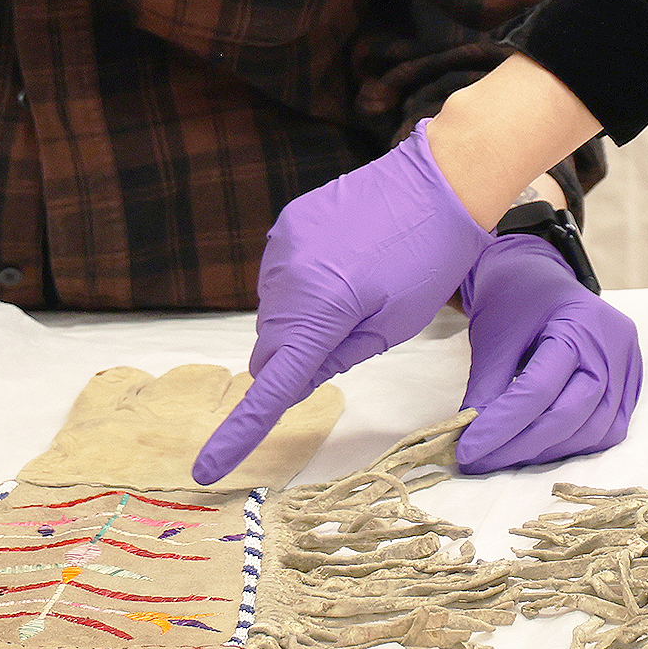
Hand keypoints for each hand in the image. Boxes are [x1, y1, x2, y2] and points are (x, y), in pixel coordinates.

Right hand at [191, 122, 492, 484]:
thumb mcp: (393, 324)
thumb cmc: (429, 259)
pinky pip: (283, 272)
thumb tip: (296, 379)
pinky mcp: (287, 222)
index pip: (271, 386)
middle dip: (297, 355)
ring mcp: (282, 244)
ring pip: (275, 310)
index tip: (207, 469)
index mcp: (319, 310)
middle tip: (351, 332)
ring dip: (303, 315)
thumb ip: (337, 357)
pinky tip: (345, 259)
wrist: (440, 179)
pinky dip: (304, 281)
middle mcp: (287, 276)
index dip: (239, 433)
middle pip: (271, 346)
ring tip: (358, 284)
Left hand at [454, 233, 640, 473]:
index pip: (539, 389)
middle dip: (522, 446)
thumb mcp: (494, 338)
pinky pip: (608, 428)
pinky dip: (574, 443)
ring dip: (548, 451)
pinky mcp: (631, 382)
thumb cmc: (517, 300)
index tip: (467, 451)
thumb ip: (486, 391)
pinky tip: (541, 445)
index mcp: (579, 322)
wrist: (541, 277)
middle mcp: (613, 344)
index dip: (502, 426)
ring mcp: (629, 364)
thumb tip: (471, 444)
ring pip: (593, 430)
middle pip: (571, 414)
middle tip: (481, 462)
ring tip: (505, 455)